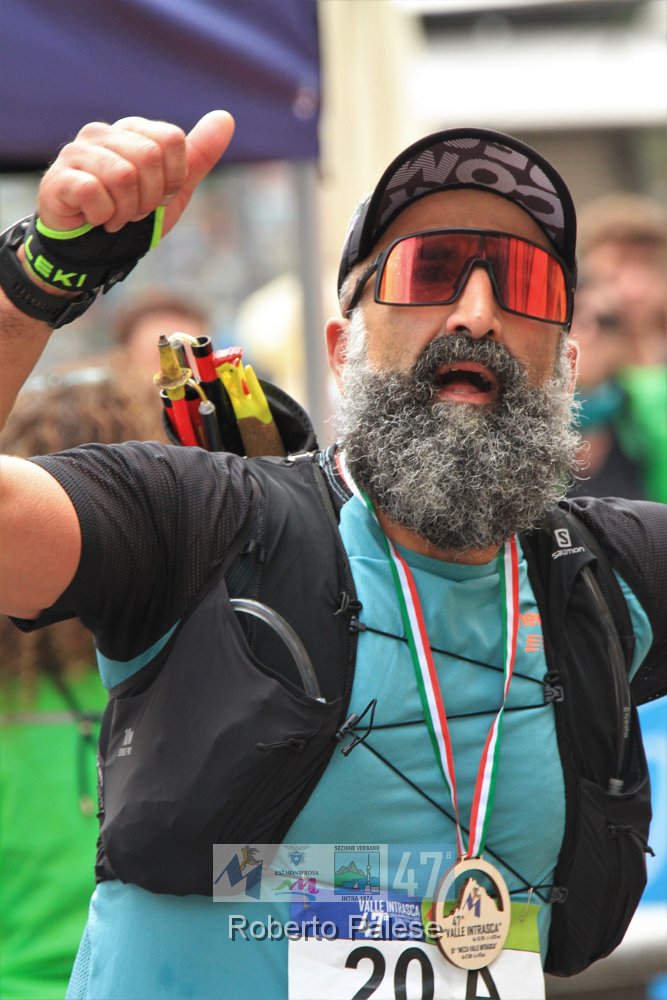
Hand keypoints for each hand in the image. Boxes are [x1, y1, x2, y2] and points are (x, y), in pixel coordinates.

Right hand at [35, 110, 234, 235]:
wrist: (92, 248)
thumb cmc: (131, 213)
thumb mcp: (173, 189)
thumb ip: (198, 155)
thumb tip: (226, 117)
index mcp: (133, 131)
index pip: (173, 140)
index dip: (173, 179)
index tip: (158, 196)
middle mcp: (103, 133)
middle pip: (150, 157)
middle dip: (149, 198)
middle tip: (134, 210)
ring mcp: (77, 151)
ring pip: (123, 176)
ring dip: (126, 211)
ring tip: (115, 216)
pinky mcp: (59, 177)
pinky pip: (94, 192)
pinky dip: (103, 216)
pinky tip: (94, 218)